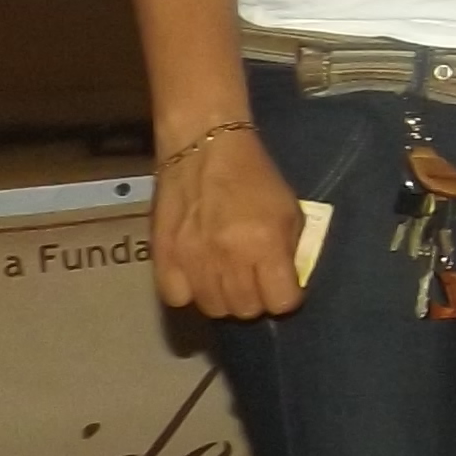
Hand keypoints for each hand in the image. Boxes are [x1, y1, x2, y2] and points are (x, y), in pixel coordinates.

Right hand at [155, 123, 308, 320]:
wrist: (204, 145)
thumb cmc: (254, 175)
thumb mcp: (290, 210)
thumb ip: (291, 250)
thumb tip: (288, 282)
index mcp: (265, 244)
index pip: (281, 302)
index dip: (286, 296)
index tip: (283, 285)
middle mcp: (229, 258)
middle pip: (246, 309)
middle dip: (257, 299)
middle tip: (254, 280)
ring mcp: (193, 260)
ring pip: (213, 308)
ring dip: (225, 298)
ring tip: (227, 279)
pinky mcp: (164, 256)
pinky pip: (178, 298)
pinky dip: (189, 293)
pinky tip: (198, 276)